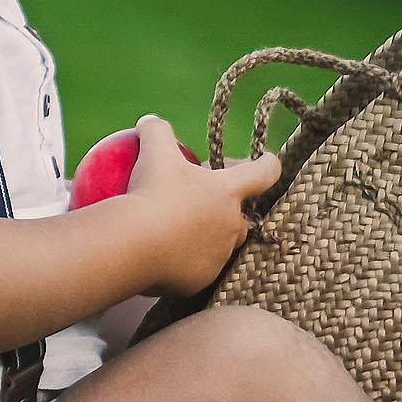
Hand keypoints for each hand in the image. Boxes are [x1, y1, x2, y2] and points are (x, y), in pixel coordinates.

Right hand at [125, 113, 277, 295]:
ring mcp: (218, 255)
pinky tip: (164, 255)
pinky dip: (186, 261)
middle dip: (230, 209)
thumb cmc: (151, 194)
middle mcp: (231, 224)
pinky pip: (198, 269)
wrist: (133, 246)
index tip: (268, 159)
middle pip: (241, 215)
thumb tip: (149, 120)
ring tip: (184, 231)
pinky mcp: (201, 281)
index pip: (262, 174)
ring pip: (221, 244)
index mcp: (227, 192)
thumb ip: (156, 131)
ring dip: (209, 236)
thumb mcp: (154, 153)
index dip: (268, 164)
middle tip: (205, 202)